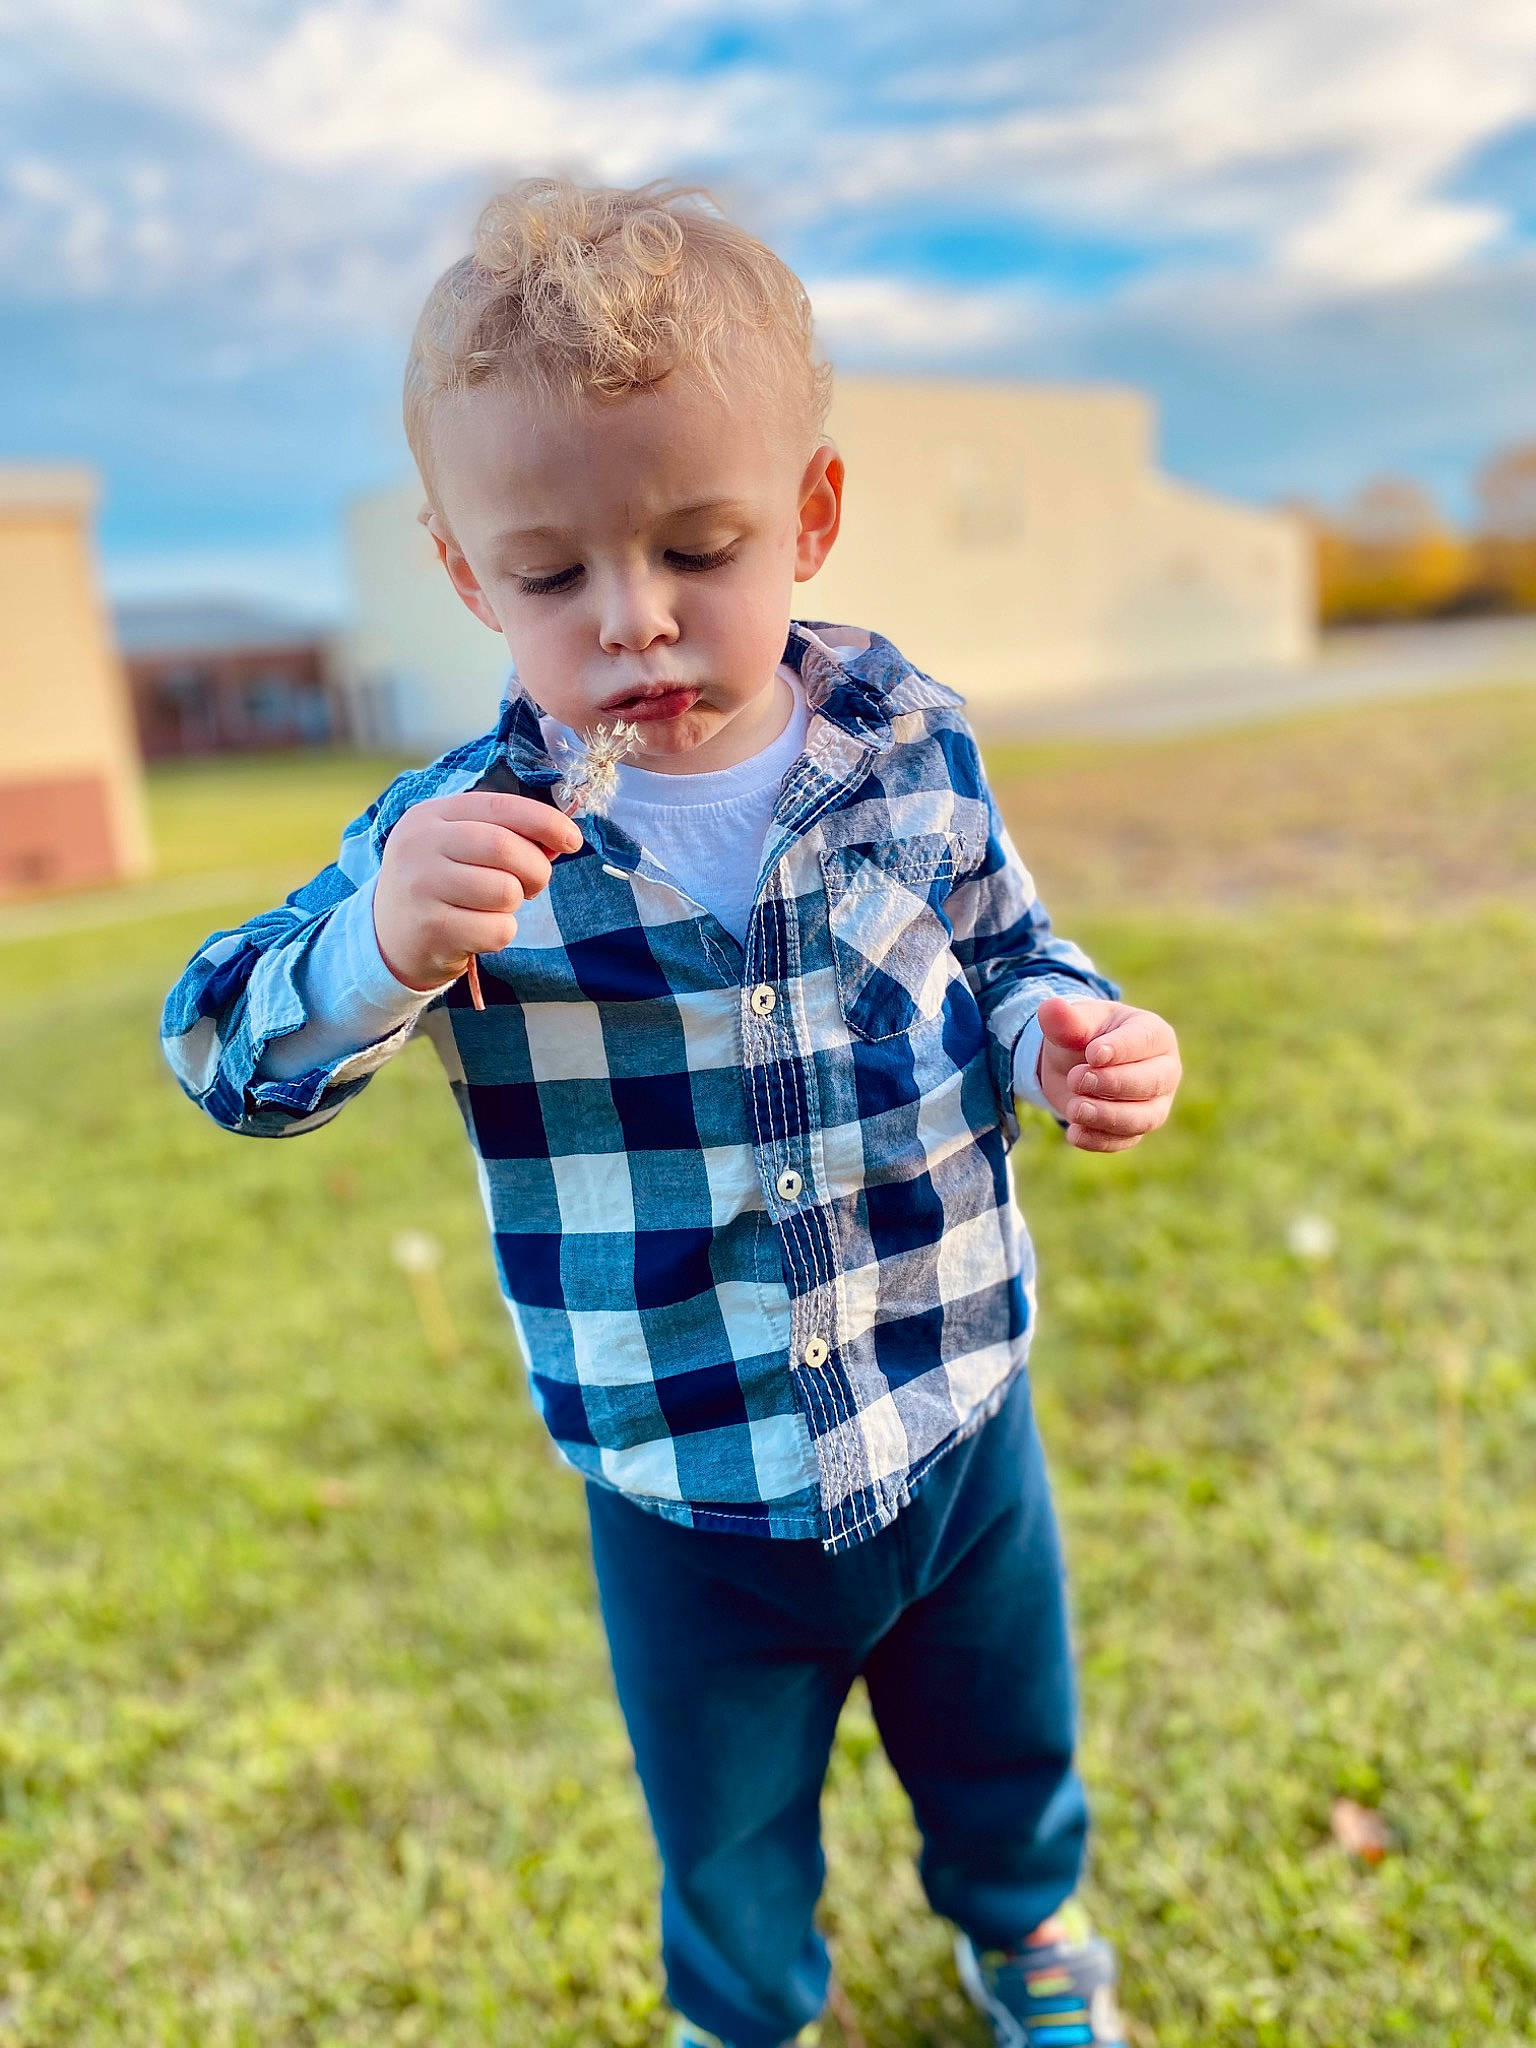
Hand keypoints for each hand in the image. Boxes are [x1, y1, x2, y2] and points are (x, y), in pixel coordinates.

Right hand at [373, 793, 583, 992]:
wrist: (386, 935)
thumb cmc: (439, 884)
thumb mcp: (458, 847)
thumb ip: (504, 835)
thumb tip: (562, 837)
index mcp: (431, 815)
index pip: (500, 806)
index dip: (545, 821)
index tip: (573, 840)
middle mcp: (420, 845)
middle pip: (506, 848)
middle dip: (536, 870)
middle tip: (533, 885)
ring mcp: (421, 887)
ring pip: (505, 891)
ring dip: (514, 904)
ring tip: (494, 907)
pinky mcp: (431, 929)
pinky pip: (497, 930)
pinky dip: (501, 933)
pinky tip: (478, 931)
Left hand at [1034, 996, 1180, 1152]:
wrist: (1073, 1065)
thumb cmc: (1082, 1036)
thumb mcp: (1073, 1022)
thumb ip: (1065, 1019)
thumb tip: (1050, 1007)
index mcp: (1154, 1034)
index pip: (1145, 1042)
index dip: (1120, 1049)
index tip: (1091, 1054)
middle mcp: (1164, 1070)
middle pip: (1151, 1082)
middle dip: (1113, 1083)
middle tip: (1076, 1079)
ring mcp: (1155, 1103)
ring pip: (1144, 1118)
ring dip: (1107, 1117)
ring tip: (1074, 1109)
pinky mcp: (1136, 1129)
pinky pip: (1125, 1141)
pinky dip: (1099, 1140)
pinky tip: (1074, 1133)